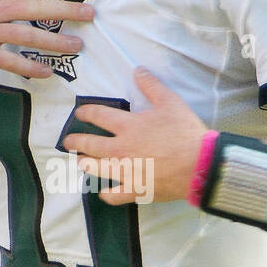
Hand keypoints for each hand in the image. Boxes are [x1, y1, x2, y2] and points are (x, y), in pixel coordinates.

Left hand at [61, 67, 207, 204]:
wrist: (199, 164)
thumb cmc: (184, 132)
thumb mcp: (170, 102)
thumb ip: (151, 86)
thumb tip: (138, 70)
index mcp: (128, 126)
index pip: (98, 116)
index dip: (86, 113)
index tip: (79, 113)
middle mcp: (120, 149)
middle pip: (90, 144)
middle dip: (76, 141)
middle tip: (68, 141)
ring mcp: (125, 172)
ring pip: (95, 169)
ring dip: (85, 164)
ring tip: (80, 161)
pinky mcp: (135, 190)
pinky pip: (114, 195)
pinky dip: (106, 194)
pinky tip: (103, 192)